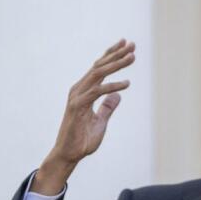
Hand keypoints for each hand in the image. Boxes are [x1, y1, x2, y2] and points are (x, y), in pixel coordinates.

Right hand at [32, 39, 134, 194]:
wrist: (69, 155)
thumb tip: (118, 96)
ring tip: (132, 57)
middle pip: (99, 66)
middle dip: (116, 54)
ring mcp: (77, 97)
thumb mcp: (100, 121)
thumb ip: (107, 108)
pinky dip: (112, 86)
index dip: (111, 55)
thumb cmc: (82, 140)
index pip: (98, 68)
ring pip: (98, 74)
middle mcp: (79, 90)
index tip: (125, 45)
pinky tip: (126, 84)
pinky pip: (97, 92)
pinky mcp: (77, 106)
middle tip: (132, 44)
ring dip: (116, 64)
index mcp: (83, 91)